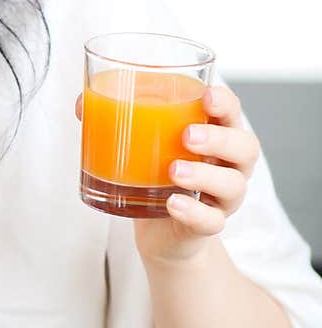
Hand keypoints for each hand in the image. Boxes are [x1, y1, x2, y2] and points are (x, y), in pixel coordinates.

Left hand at [74, 84, 260, 264]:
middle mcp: (228, 165)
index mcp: (214, 135)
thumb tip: (82, 104)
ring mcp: (221, 198)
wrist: (158, 231)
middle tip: (187, 136)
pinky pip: (212, 222)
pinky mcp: (207, 226)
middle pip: (245, 147)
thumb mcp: (138, 146)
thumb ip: (114, 121)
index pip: (232, 112)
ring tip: (173, 170)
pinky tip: (174, 204)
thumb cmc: (155, 175)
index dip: (226, 103)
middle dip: (219, 139)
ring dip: (205, 175)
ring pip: (233, 185)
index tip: (207, 97)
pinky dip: (194, 212)